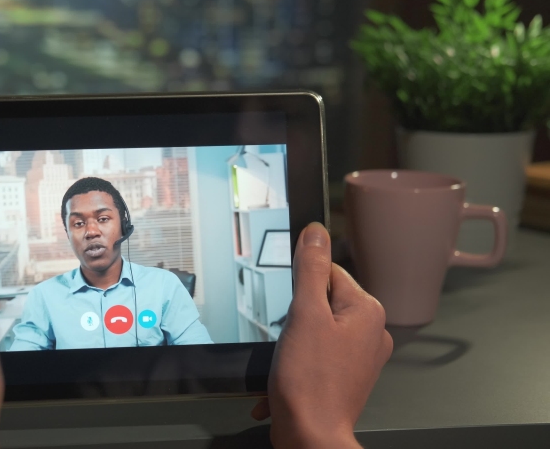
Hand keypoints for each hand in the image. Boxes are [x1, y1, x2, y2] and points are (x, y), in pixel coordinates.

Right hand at [252, 222, 392, 448]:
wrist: (310, 436)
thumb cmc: (310, 384)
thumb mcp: (304, 314)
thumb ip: (311, 269)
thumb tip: (316, 233)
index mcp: (368, 312)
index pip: (329, 272)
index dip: (302, 288)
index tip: (293, 309)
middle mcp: (371, 332)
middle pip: (321, 300)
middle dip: (296, 317)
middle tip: (292, 339)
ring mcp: (360, 356)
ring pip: (315, 327)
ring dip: (294, 341)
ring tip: (292, 361)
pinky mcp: (346, 375)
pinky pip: (317, 353)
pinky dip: (298, 362)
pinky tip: (290, 376)